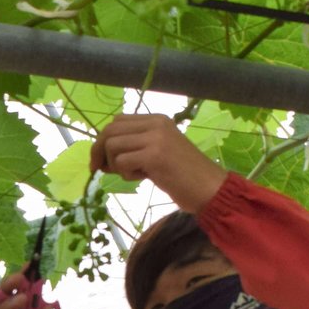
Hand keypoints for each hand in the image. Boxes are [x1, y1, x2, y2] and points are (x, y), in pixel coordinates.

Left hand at [89, 115, 228, 212]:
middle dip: (99, 151)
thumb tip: (99, 156)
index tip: (102, 160)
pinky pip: (121, 162)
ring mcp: (156, 138)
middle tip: (100, 170)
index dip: (104, 140)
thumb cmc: (183, 176)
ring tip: (134, 174)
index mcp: (157, 120)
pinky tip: (142, 178)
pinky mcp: (154, 155)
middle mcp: (155, 123)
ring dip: (115, 165)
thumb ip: (133, 149)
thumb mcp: (156, 154)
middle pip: (110, 130)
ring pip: (112, 145)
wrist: (209, 188)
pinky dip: (125, 174)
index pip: (117, 121)